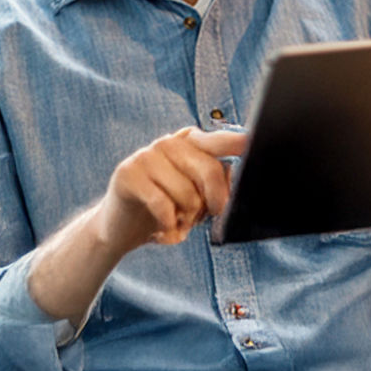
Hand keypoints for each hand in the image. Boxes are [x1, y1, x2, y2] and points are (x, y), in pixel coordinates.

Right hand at [93, 127, 245, 254]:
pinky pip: (162, 204)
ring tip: (178, 223)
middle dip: (214, 202)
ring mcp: (147, 155)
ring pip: (187, 193)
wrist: (120, 228)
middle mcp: (170, 142)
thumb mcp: (197, 198)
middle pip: (209, 170)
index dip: (235, 143)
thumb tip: (234, 180)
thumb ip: (216, 186)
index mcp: (190, 142)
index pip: (219, 140)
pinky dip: (168, 224)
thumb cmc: (166, 210)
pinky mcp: (128, 173)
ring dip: (187, 219)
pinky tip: (162, 230)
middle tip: (208, 216)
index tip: (250, 142)